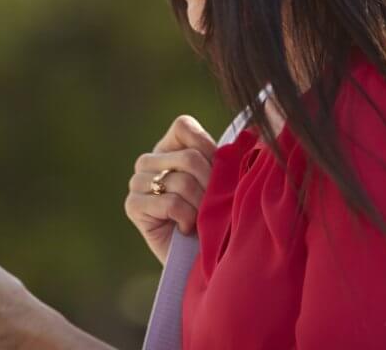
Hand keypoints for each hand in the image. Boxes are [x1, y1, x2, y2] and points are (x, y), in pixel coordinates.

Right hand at [124, 114, 216, 265]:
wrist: (200, 260)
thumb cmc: (214, 217)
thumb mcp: (222, 182)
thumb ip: (226, 157)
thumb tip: (252, 132)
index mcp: (169, 147)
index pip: (184, 126)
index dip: (207, 147)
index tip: (220, 172)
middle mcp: (149, 160)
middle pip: (189, 158)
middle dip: (210, 186)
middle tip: (214, 205)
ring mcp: (137, 181)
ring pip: (181, 181)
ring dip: (200, 206)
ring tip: (200, 220)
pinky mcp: (133, 204)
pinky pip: (170, 203)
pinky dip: (187, 218)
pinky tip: (185, 228)